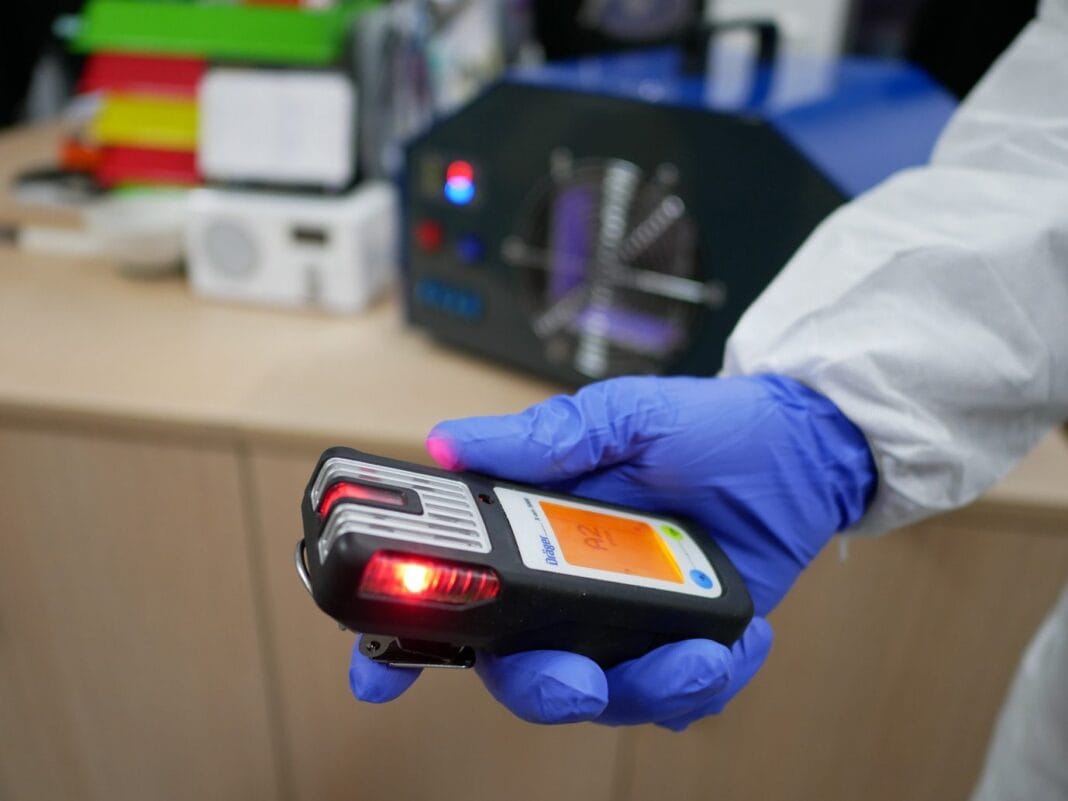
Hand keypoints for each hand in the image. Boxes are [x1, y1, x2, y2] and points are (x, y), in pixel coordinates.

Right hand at [348, 375, 874, 728]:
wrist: (796, 448)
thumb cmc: (705, 427)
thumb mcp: (625, 417)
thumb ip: (546, 435)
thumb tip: (450, 442)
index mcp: (533, 533)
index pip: (452, 595)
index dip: (403, 642)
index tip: (379, 674)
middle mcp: (568, 590)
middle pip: (517, 670)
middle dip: (541, 687)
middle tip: (579, 675)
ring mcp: (625, 624)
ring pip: (601, 698)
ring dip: (643, 689)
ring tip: (695, 652)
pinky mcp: (686, 645)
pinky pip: (679, 698)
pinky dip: (706, 683)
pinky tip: (734, 642)